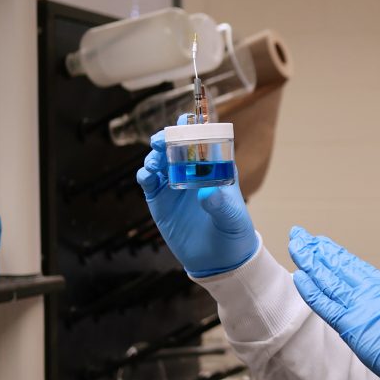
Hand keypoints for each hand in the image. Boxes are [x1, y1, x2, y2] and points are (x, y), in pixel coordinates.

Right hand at [136, 114, 258, 276]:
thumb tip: (206, 193)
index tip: (187, 119)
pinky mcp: (160, 201)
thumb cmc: (233, 233)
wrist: (219, 260)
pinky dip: (145, 175)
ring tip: (155, 162)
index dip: (195, 127)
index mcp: (216, 168)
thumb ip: (221, 205)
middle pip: (176, 146)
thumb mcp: (233, 219)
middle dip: (167, 138)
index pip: (205, 140)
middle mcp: (193, 172)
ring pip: (159, 160)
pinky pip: (148, 182)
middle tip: (162, 141)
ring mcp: (174, 185)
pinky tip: (148, 176)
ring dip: (154, 156)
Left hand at [289, 226, 379, 379]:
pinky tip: (299, 276)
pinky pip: (328, 306)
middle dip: (318, 250)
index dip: (336, 254)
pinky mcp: (356, 328)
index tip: (321, 243)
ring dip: (310, 261)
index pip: (356, 267)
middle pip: (340, 266)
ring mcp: (366, 308)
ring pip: (330, 279)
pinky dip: (312, 291)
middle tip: (300, 235)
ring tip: (296, 244)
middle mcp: (376, 293)